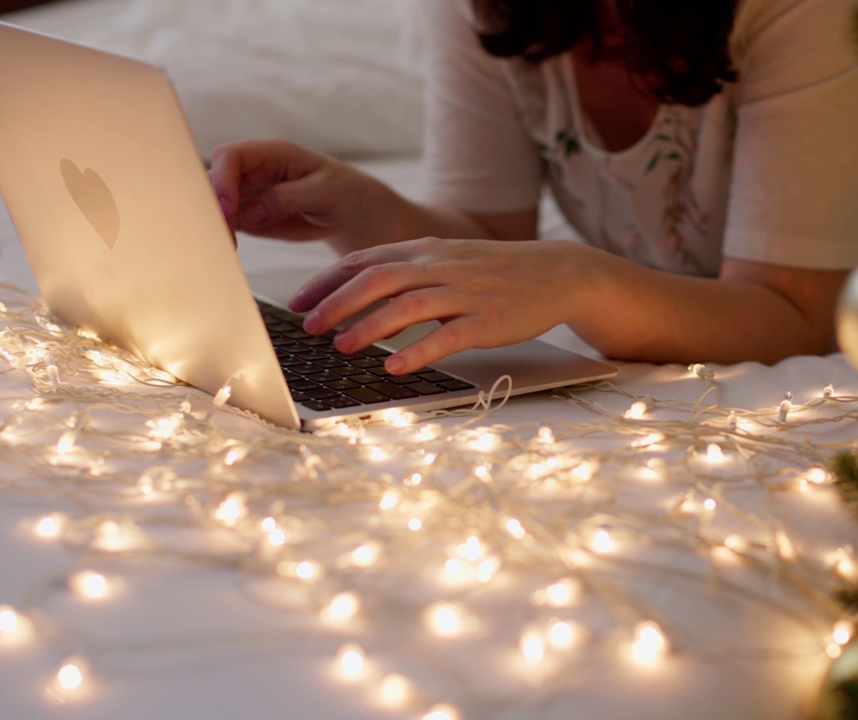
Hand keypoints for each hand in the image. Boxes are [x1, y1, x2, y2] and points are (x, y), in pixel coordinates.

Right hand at [208, 139, 392, 247]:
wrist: (351, 211)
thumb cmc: (343, 192)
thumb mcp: (325, 192)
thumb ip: (288, 198)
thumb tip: (252, 212)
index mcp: (271, 153)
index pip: (231, 156)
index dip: (221, 179)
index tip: (226, 208)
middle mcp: (252, 170)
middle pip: (213, 180)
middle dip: (210, 206)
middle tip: (221, 235)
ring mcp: (246, 193)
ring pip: (214, 205)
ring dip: (214, 225)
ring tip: (226, 247)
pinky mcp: (248, 217)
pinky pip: (226, 224)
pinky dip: (222, 237)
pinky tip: (229, 251)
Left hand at [288, 237, 600, 373]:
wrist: (559, 272)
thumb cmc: (498, 271)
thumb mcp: (449, 258)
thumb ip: (408, 268)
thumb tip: (357, 288)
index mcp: (428, 249)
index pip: (366, 259)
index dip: (328, 280)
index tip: (298, 302)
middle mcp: (443, 266)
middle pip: (379, 278)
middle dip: (338, 303)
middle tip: (309, 327)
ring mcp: (467, 293)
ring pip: (408, 304)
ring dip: (369, 326)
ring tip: (342, 347)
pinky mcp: (489, 321)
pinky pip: (448, 335)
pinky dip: (417, 351)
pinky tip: (395, 367)